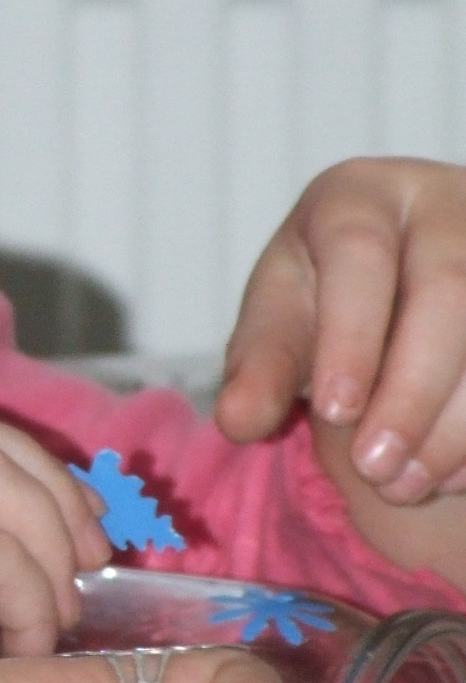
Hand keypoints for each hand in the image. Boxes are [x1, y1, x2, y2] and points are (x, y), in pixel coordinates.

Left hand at [218, 157, 465, 502]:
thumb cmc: (327, 299)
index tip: (336, 411)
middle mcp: (443, 203)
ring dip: (457, 423)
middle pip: (448, 288)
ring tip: (406, 485)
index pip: (359, 251)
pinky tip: (450, 476)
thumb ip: (260, 368)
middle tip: (374, 468)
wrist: (401, 287)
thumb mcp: (282, 322)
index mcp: (358, 196)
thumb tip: (237, 420)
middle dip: (412, 390)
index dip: (351, 334)